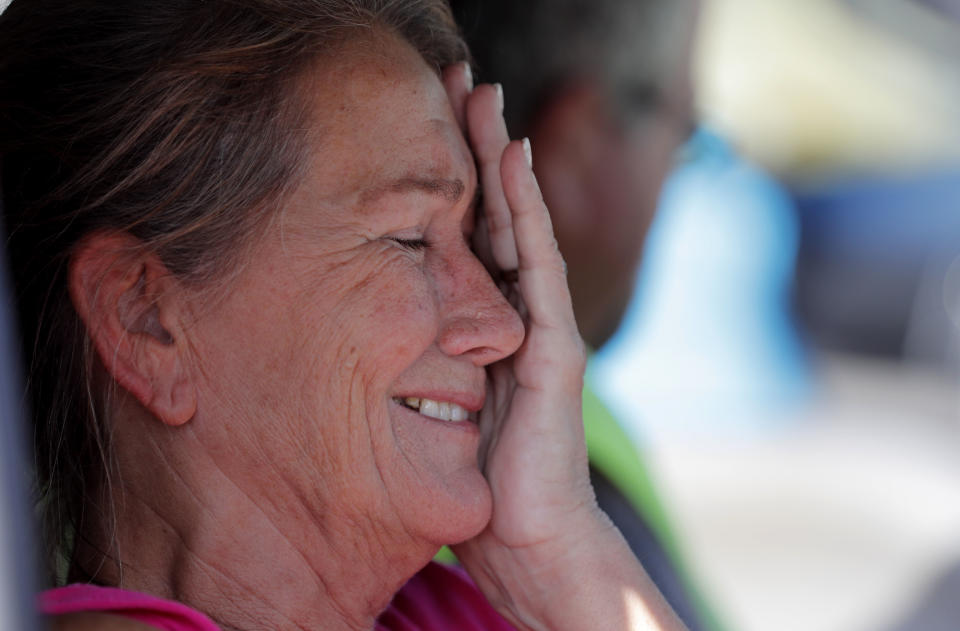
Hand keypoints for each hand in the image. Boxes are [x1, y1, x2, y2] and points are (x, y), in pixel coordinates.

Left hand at [443, 61, 598, 618]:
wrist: (528, 540)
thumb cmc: (481, 487)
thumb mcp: (435, 409)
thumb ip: (420, 364)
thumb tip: (367, 338)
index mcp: (487, 326)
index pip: (469, 237)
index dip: (453, 180)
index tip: (427, 125)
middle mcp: (517, 315)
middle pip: (493, 215)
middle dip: (477, 148)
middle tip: (459, 82)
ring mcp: (540, 325)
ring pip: (518, 224)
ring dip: (500, 158)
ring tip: (485, 97)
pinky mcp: (554, 345)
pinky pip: (537, 264)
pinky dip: (525, 210)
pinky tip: (512, 160)